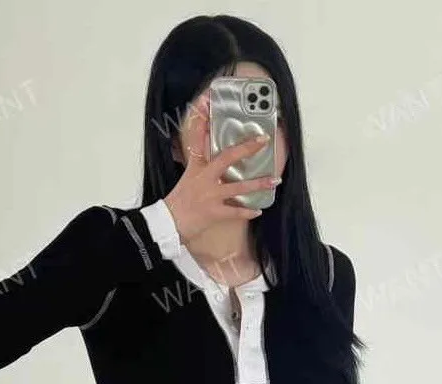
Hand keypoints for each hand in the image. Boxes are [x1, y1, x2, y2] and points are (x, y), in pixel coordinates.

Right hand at [163, 90, 279, 242]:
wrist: (167, 224)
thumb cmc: (177, 203)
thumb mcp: (186, 179)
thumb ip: (198, 167)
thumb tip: (205, 158)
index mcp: (195, 168)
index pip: (197, 139)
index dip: (202, 120)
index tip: (207, 101)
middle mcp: (204, 178)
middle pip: (227, 158)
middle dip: (246, 148)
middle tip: (263, 140)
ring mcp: (210, 196)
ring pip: (238, 187)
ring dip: (258, 184)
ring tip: (274, 181)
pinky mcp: (214, 213)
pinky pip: (235, 212)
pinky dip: (247, 212)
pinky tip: (258, 210)